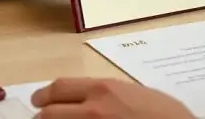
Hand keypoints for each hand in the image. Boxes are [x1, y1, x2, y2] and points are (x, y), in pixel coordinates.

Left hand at [32, 78, 194, 118]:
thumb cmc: (165, 115)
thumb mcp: (135, 93)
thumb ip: (108, 94)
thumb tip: (87, 99)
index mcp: (104, 89)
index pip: (59, 88)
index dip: (44, 96)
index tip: (40, 101)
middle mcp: (92, 110)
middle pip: (48, 114)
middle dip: (42, 117)